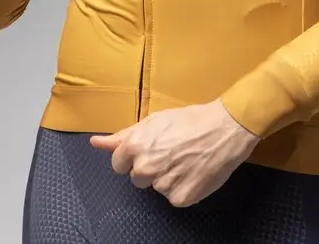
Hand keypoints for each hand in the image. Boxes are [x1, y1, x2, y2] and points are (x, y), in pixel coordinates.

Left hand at [89, 99, 259, 207]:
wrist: (223, 128)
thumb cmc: (189, 120)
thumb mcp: (153, 121)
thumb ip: (122, 136)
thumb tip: (95, 142)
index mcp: (135, 146)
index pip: (118, 164)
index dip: (132, 158)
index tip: (148, 150)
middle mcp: (145, 167)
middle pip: (137, 178)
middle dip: (149, 168)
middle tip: (169, 153)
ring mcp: (163, 184)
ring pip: (156, 188)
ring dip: (167, 178)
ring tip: (184, 159)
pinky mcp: (181, 198)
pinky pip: (174, 198)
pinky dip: (182, 188)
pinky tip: (193, 172)